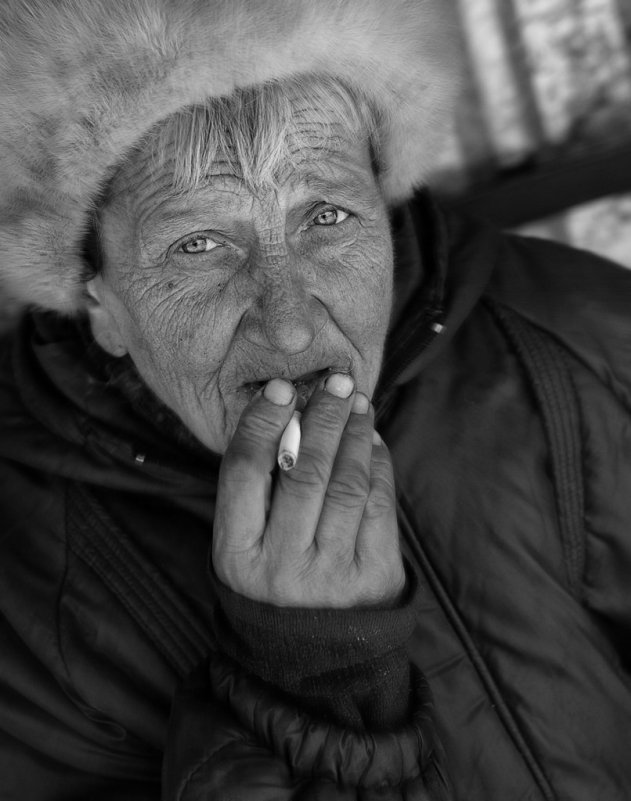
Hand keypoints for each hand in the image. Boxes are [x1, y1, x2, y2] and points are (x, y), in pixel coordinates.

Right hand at [212, 374, 404, 607]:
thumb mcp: (242, 546)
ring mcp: (332, 574)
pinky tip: (372, 441)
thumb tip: (291, 415)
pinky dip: (378, 464)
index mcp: (236, 554)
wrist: (310, 658)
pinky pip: (379, 504)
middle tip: (337, 383)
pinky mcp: (374, 577)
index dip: (263, 421)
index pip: (245, 470)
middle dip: (323, 417)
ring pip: (347, 482)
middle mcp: (282, 566)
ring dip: (355, 433)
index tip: (281, 388)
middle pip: (305, 471)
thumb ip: (254, 490)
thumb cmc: (269, 583)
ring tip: (357, 403)